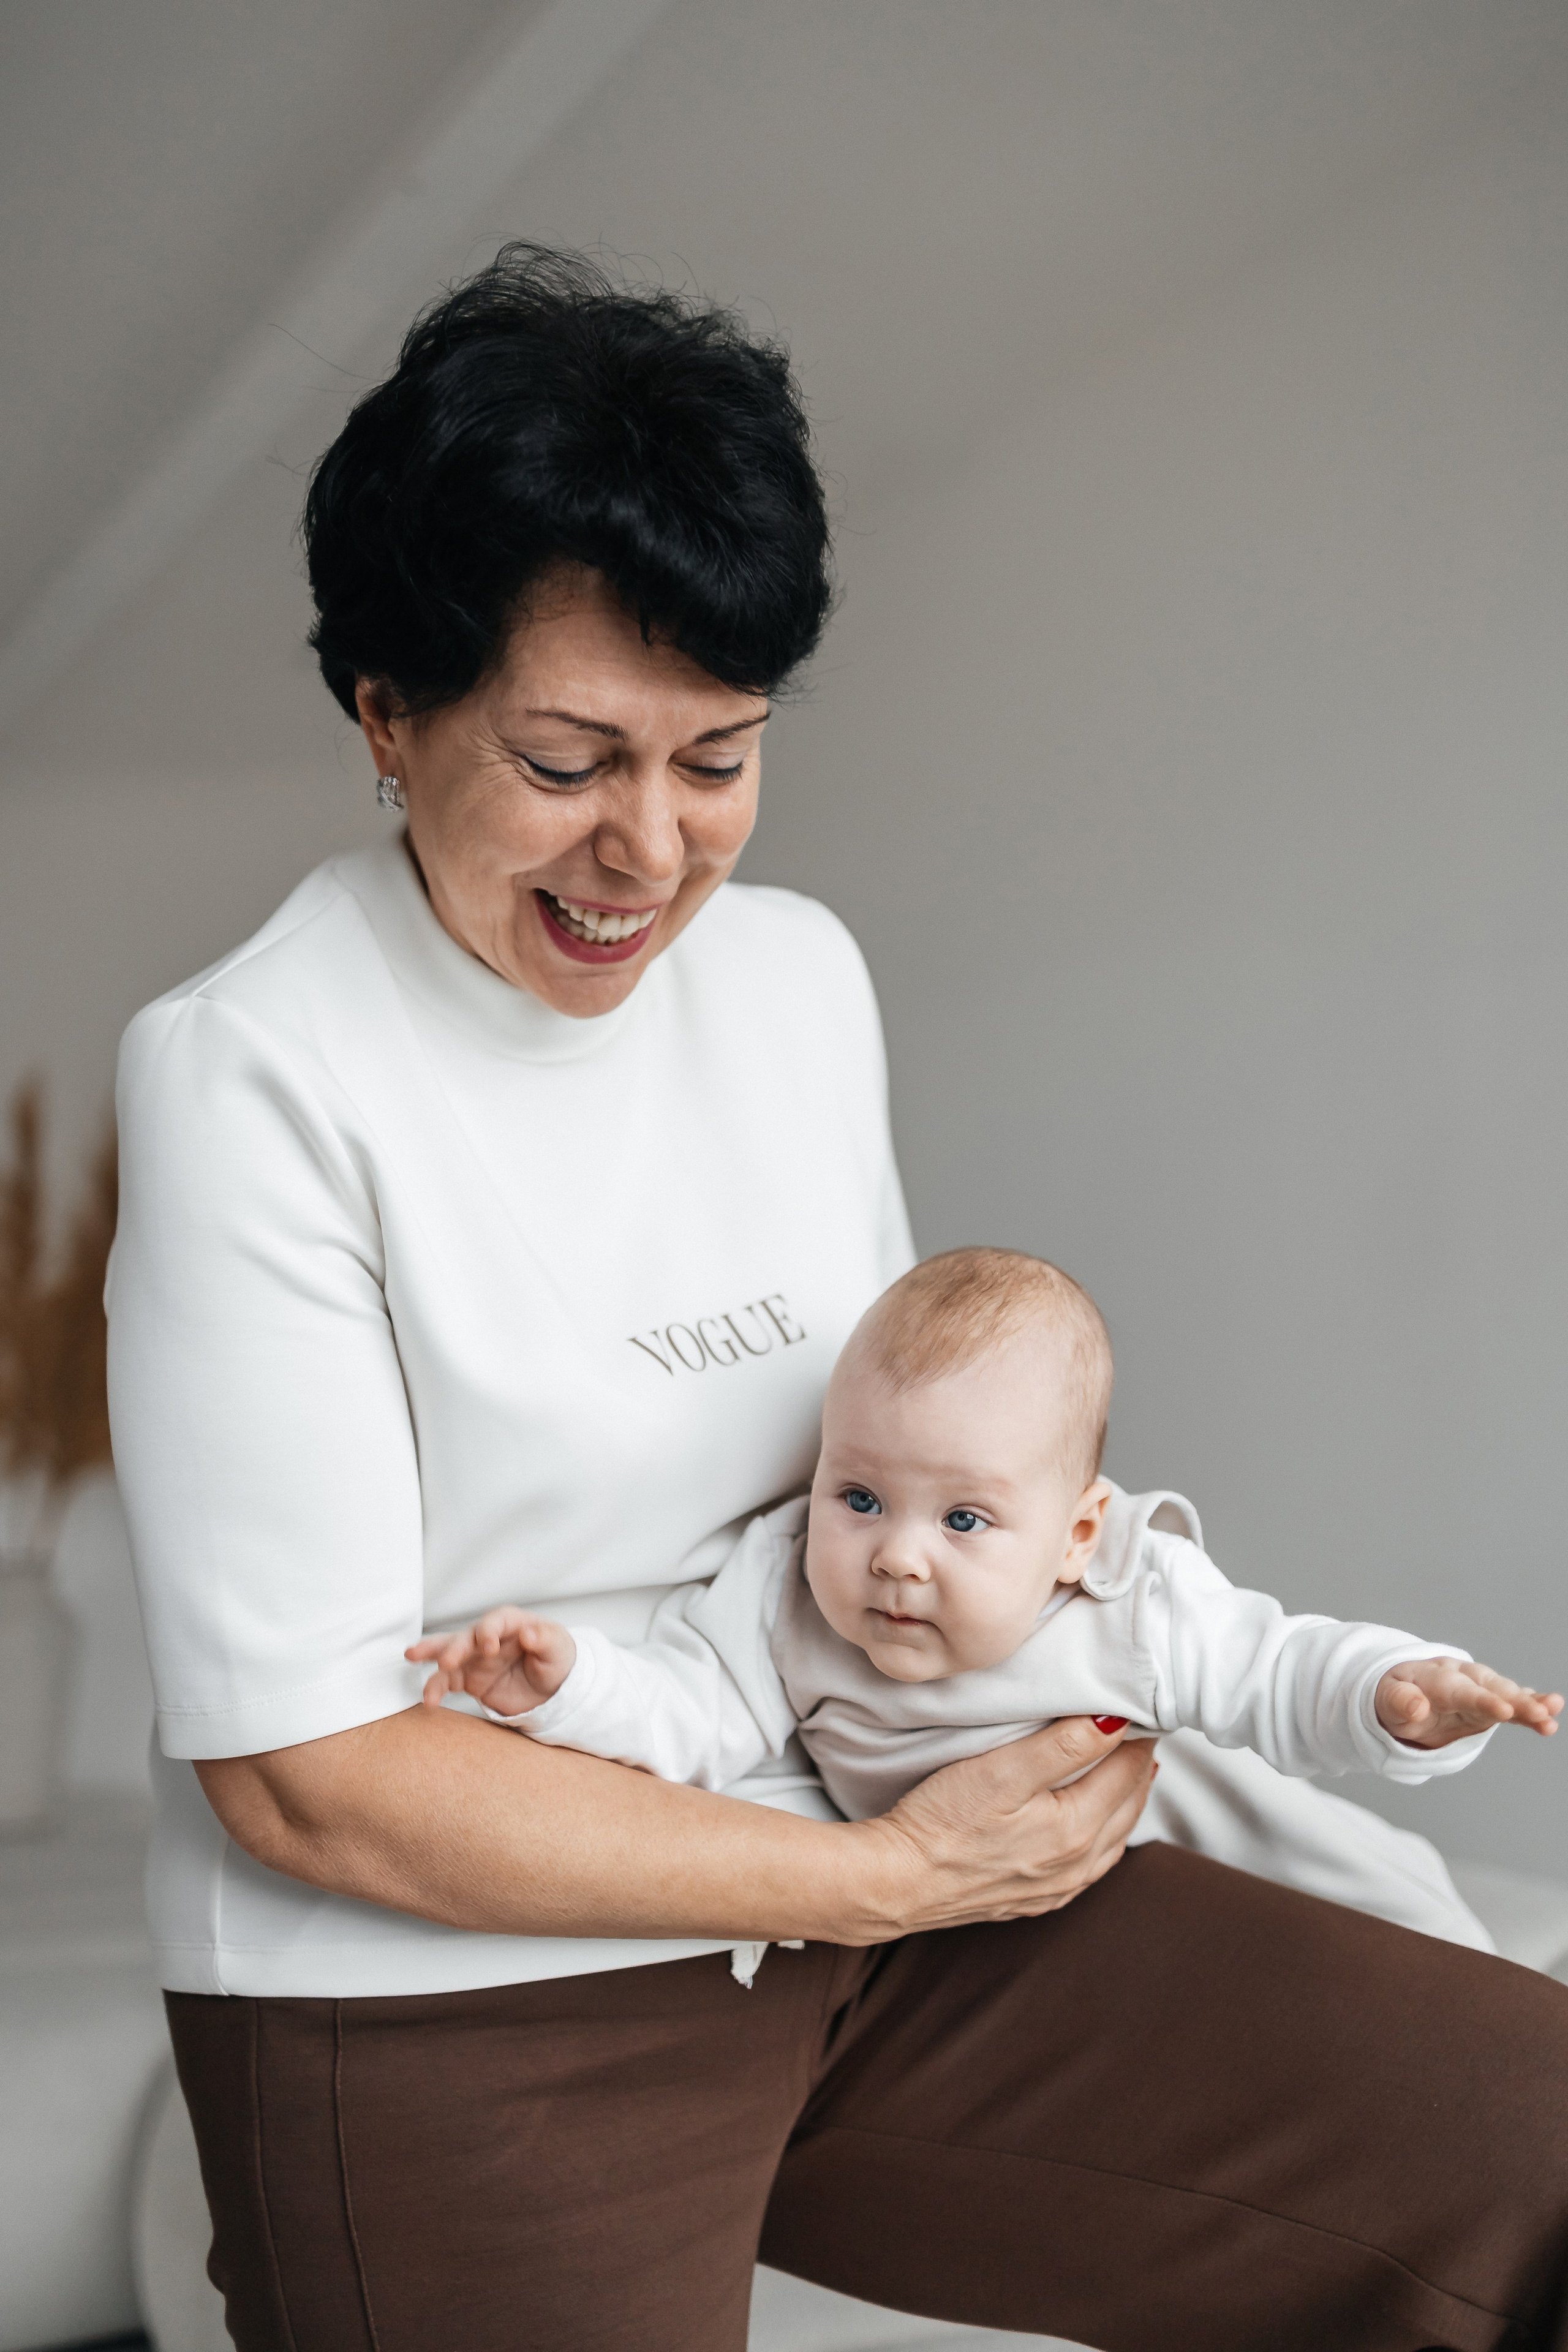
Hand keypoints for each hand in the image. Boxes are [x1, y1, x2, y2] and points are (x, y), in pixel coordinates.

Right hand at [406, 1610, 577, 1717]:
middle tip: (448, 1660)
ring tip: (412, 1657)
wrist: (551, 1690)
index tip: (488, 1645)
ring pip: (448, 1652)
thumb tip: (530, 1633)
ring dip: (431, 1655)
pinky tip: (429, 1699)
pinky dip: (436, 1689)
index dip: (489, 1630)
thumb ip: (546, 1639)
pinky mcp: (468, 1679)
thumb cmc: (555, 1659)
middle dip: (456, 1646)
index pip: (496, 1620)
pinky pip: (447, 1682)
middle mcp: (488, 1638)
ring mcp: (475, 1658)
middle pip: (467, 1635)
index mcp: (512, 1624)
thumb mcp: (558, 1648)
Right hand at [854, 1714, 1157, 1938]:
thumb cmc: (941, 1821)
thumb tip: (1115, 1721)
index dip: (1138, 1739)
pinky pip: (1089, 1869)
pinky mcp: (1032, 1901)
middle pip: (1127, 1807)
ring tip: (1132, 1773)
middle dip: (1139, 1768)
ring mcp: (1055, 1889)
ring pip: (1114, 1841)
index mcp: (1074, 1830)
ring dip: (1127, 1804)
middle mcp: (1074, 1866)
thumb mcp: (1002, 1771)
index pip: (1125, 1773)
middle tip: (1144, 1733)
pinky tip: (1097, 1832)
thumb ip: (1063, 1745)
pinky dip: (1105, 1840)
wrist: (895, 1882)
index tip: (1143, 1711)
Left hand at [1375, 1657, 1563, 1748]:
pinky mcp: (1490, 1703)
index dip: (1483, 1700)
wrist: (1403, 1692)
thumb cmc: (1395, 1695)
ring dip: (1531, 1703)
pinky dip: (1531, 1707)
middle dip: (1517, 1701)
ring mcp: (1480, 1689)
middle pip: (1492, 1689)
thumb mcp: (1388, 1700)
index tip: (1504, 1711)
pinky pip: (1513, 1704)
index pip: (1462, 1691)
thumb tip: (1416, 1708)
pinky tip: (1551, 1714)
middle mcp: (1464, 1678)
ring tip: (1554, 1709)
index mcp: (1438, 1677)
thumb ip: (1401, 1703)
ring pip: (1508, 1694)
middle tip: (1542, 1713)